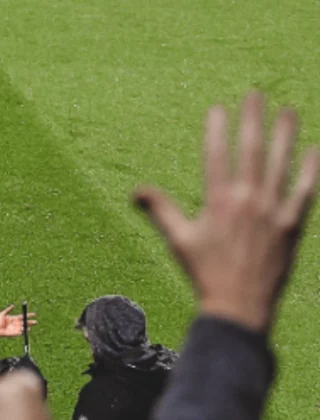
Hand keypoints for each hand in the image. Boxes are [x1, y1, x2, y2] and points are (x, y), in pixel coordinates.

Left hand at [0, 304, 36, 336]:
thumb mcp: (3, 313)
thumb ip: (8, 309)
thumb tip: (13, 305)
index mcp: (15, 318)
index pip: (24, 316)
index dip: (29, 315)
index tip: (34, 314)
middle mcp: (17, 323)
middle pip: (26, 322)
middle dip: (31, 322)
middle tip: (35, 322)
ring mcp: (16, 328)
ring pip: (24, 328)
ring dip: (27, 327)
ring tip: (28, 327)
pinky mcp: (15, 333)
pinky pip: (21, 333)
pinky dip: (24, 332)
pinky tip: (25, 331)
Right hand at [135, 92, 319, 332]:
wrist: (239, 306)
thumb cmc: (205, 274)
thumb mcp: (178, 241)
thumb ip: (160, 210)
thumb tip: (135, 191)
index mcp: (218, 202)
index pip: (217, 155)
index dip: (218, 129)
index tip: (219, 107)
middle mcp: (248, 201)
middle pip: (252, 150)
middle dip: (254, 119)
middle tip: (256, 94)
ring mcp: (274, 211)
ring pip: (282, 163)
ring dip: (286, 135)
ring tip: (289, 110)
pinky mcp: (293, 225)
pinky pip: (305, 190)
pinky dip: (310, 170)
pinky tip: (314, 150)